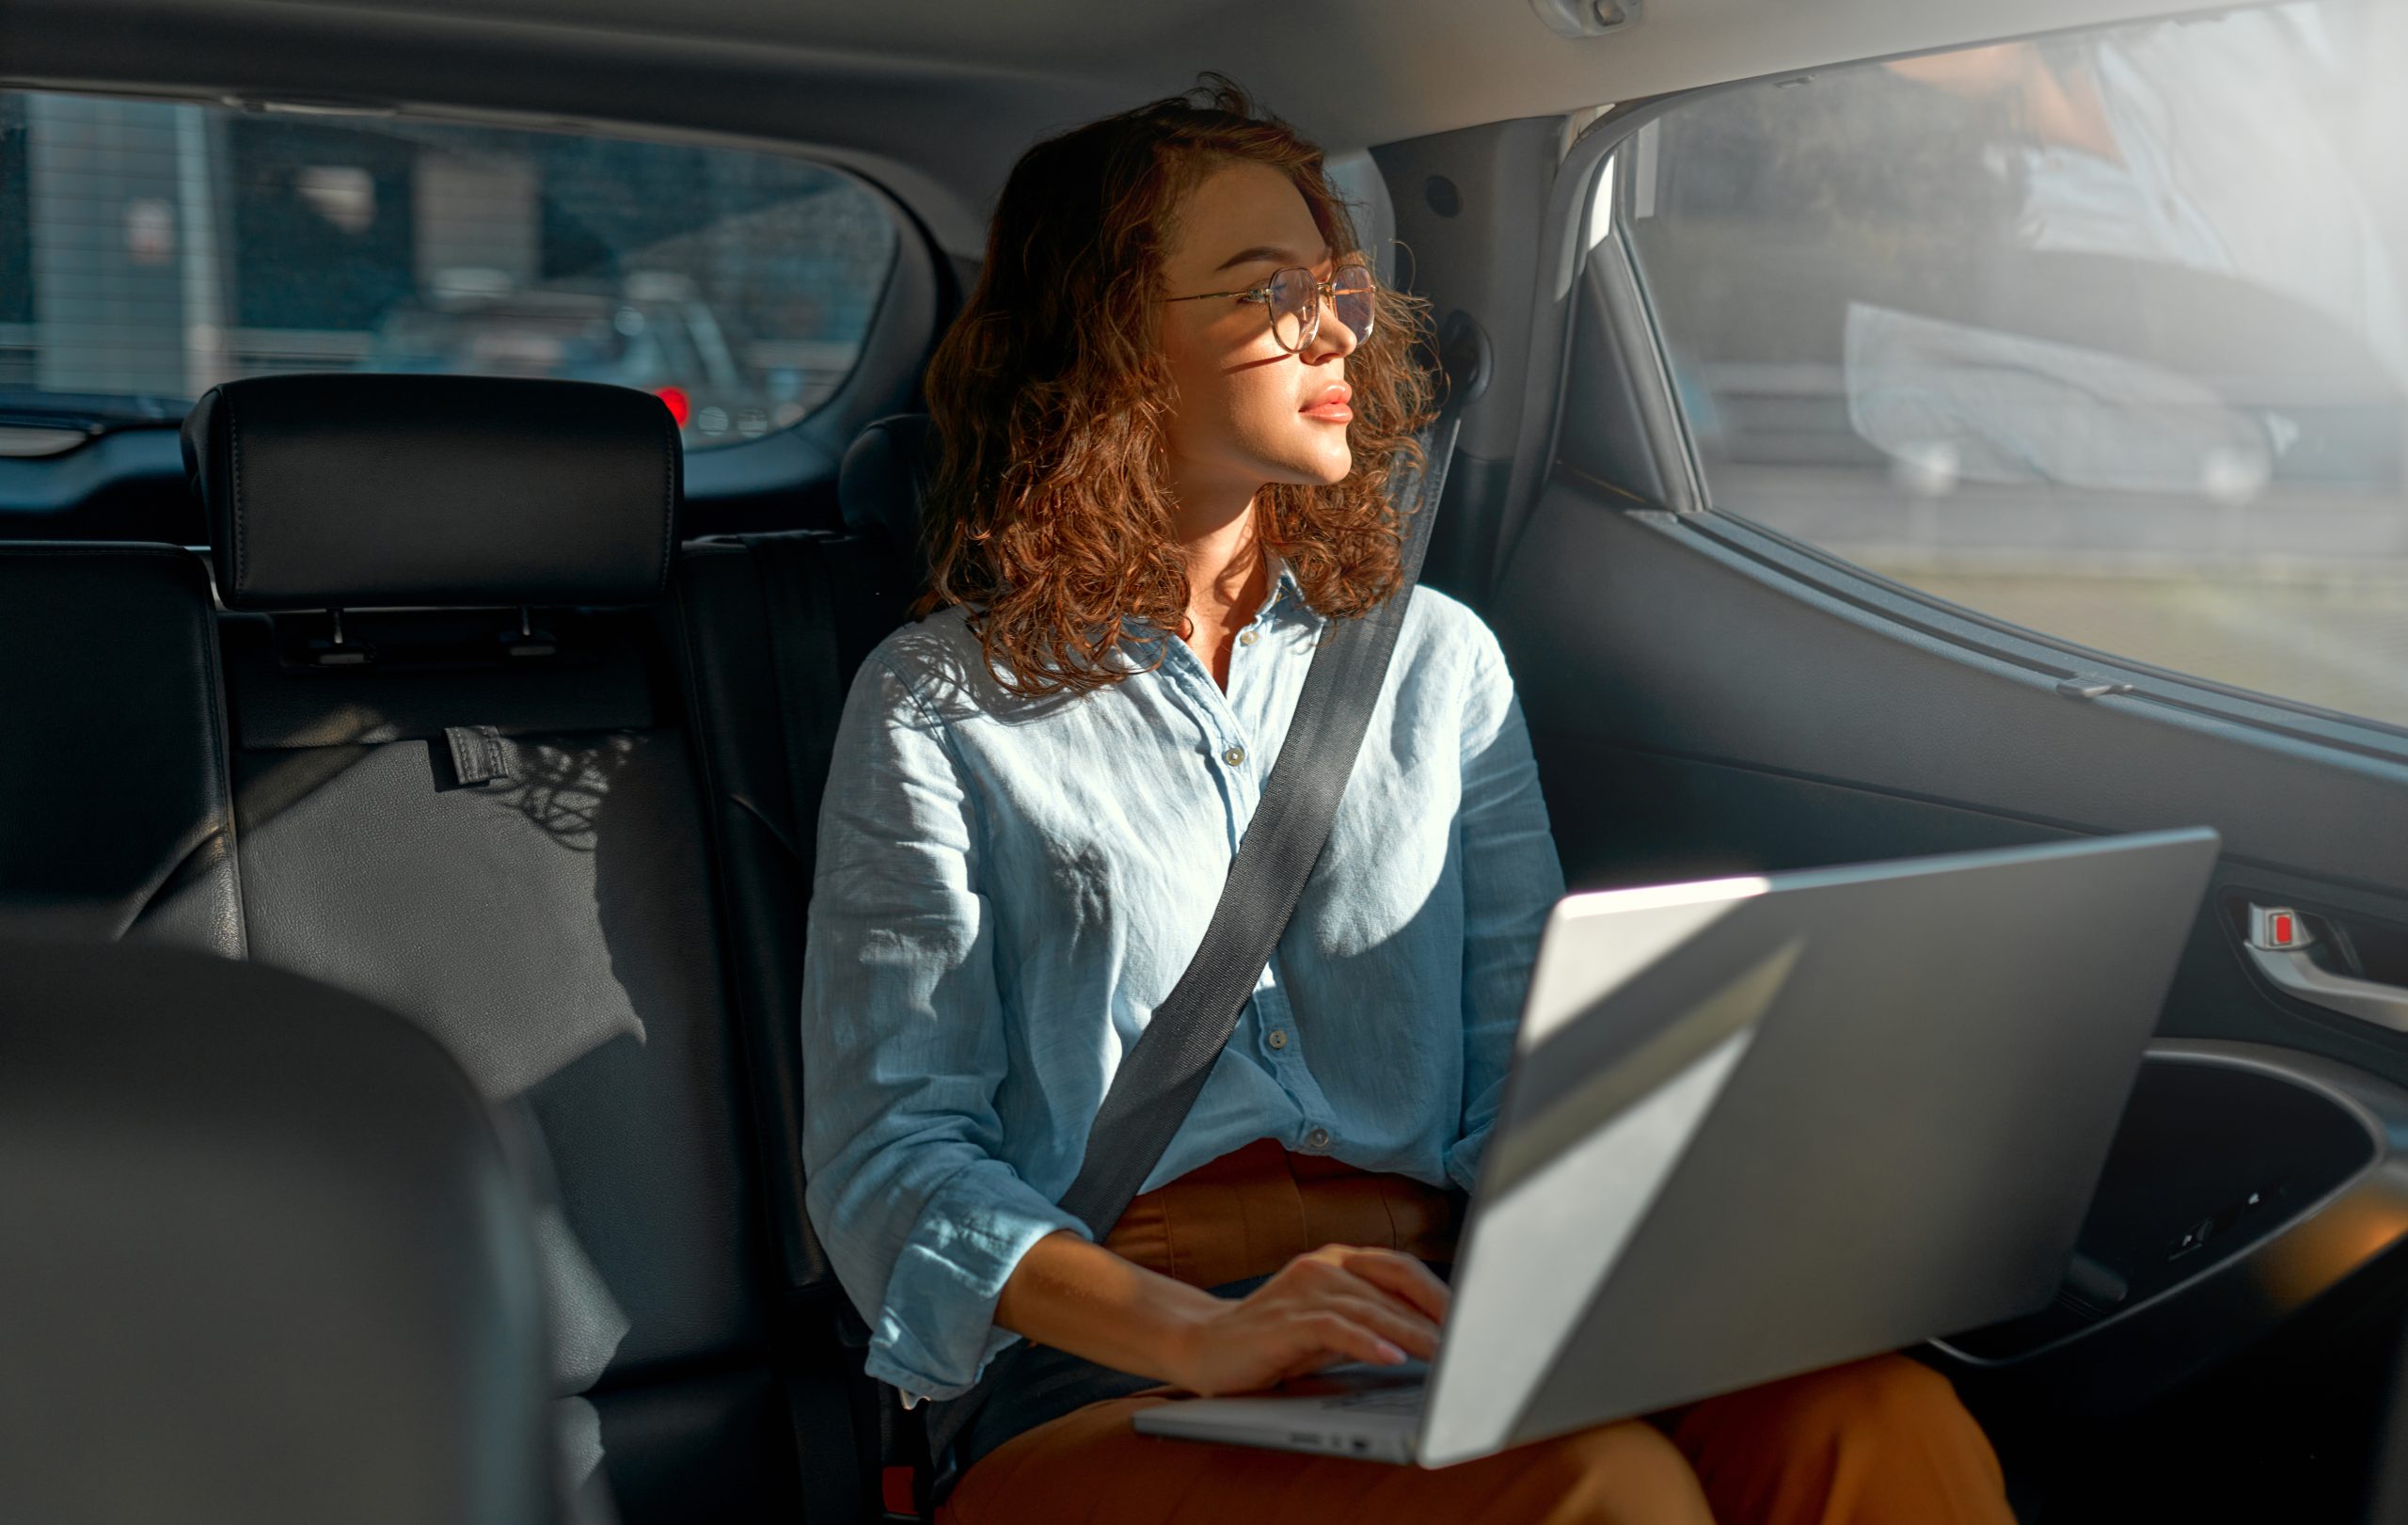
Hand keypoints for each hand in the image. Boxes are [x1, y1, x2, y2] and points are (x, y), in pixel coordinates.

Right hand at [1160, 1244, 1450, 1396]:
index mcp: (1338, 1261)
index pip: (1403, 1269)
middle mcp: (1324, 1266)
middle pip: (1396, 1285)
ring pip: (1372, 1308)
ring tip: (1447, 1355)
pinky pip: (1335, 1328)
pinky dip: (1367, 1343)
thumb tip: (1435, 1338)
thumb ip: (1372, 1320)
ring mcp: (1303, 1290)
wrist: (1203, 1346)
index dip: (1442, 1293)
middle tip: (1473, 1340)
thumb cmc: (1274, 1340)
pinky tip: (1393, 1358)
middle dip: (1439, 1315)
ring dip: (1414, 1334)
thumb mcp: (1330, 1324)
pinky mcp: (1286, 1321)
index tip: (1478, 1318)